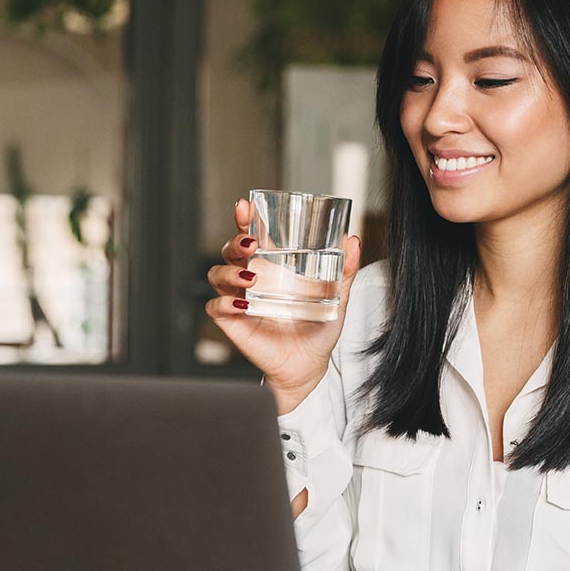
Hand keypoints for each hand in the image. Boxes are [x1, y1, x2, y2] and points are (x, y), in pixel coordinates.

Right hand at [206, 199, 361, 413]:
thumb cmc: (319, 329)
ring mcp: (239, 300)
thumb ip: (344, 270)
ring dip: (229, 271)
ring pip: (217, 274)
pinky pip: (216, 307)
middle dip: (234, 241)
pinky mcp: (232, 322)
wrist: (311, 364)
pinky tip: (242, 305)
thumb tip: (353, 240)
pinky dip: (224, 303)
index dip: (244, 219)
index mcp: (272, 267)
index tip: (245, 205)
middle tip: (250, 243)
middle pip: (230, 251)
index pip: (251, 236)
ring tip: (250, 276)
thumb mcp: (337, 297)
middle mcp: (251, 279)